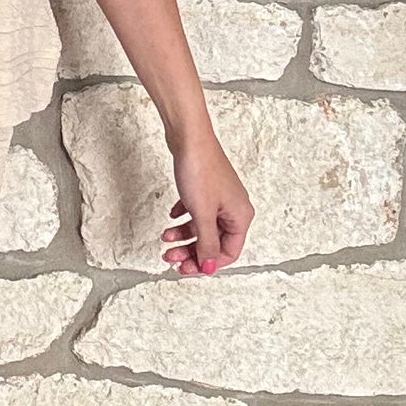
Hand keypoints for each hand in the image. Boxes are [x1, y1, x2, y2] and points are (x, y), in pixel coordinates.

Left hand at [160, 131, 251, 274]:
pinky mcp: (206, 188)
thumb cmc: (200, 169)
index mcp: (240, 216)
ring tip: (165, 236)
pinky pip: (196, 211)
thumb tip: (208, 266)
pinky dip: (183, 217)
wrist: (189, 137)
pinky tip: (172, 216)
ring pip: (203, 227)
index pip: (228, 253)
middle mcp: (233, 208)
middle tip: (170, 257)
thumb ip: (206, 243)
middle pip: (214, 242)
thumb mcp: (202, 214)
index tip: (185, 268)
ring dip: (183, 236)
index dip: (206, 263)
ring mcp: (220, 197)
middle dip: (191, 251)